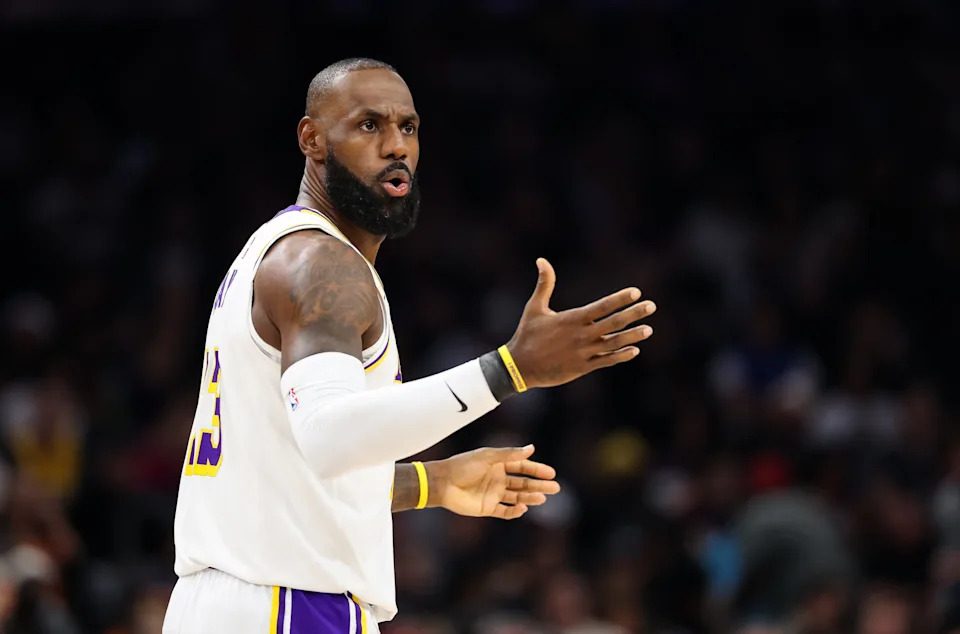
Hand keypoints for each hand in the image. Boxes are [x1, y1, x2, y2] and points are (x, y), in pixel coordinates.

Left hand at [427, 445, 559, 519]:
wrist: (442, 483)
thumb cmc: (462, 466)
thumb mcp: (488, 457)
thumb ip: (509, 454)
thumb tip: (531, 448)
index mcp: (498, 464)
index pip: (522, 467)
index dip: (537, 470)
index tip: (551, 473)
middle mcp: (498, 479)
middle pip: (523, 483)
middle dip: (538, 485)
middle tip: (555, 488)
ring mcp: (493, 494)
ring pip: (517, 497)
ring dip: (530, 498)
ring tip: (542, 498)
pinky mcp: (487, 508)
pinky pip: (505, 511)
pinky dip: (515, 511)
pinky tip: (523, 508)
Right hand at [506, 258, 656, 387]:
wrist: (519, 367)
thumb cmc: (526, 335)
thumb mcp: (534, 307)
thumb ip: (544, 284)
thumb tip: (541, 260)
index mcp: (572, 318)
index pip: (601, 307)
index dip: (619, 299)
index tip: (636, 292)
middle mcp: (581, 335)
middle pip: (613, 323)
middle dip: (634, 314)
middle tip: (652, 306)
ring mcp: (583, 353)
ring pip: (613, 343)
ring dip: (632, 336)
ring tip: (649, 329)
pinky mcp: (582, 367)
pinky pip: (606, 361)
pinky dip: (620, 356)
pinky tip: (634, 350)